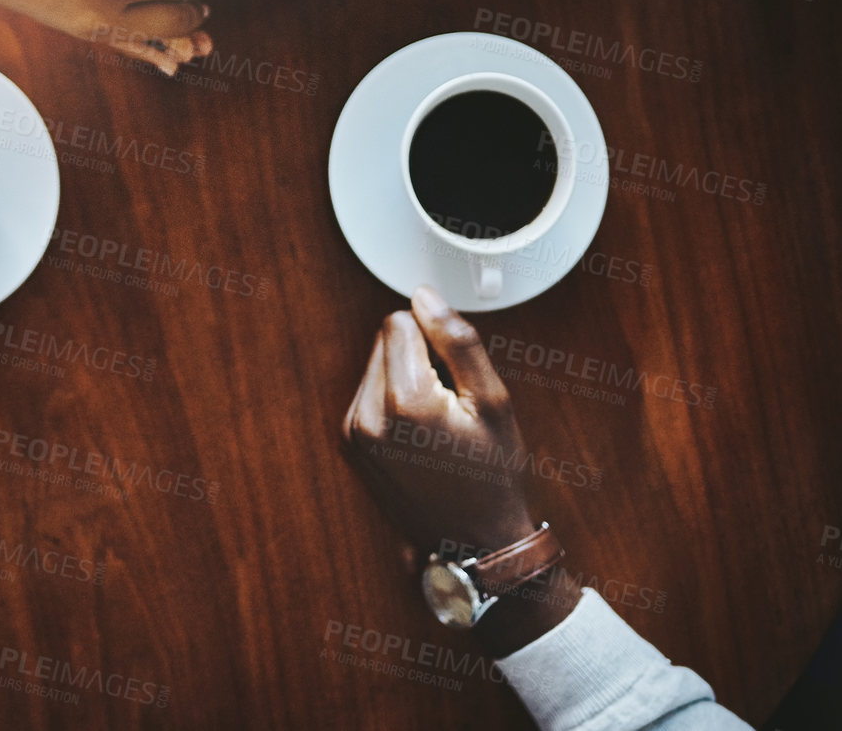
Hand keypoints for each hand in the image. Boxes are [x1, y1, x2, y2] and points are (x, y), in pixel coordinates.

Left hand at [341, 286, 578, 653]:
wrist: (469, 544)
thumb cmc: (492, 477)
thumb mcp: (493, 403)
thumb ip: (458, 341)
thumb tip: (424, 296)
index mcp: (404, 401)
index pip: (400, 320)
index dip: (435, 338)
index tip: (455, 376)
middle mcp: (366, 415)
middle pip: (384, 341)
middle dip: (418, 357)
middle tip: (450, 403)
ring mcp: (352, 432)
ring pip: (375, 365)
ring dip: (404, 379)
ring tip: (437, 424)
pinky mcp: (348, 443)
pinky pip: (367, 394)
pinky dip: (391, 402)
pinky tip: (420, 435)